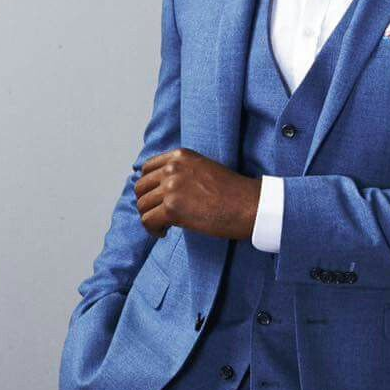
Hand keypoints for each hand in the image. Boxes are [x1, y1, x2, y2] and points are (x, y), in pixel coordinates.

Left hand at [134, 148, 261, 240]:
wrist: (249, 205)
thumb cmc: (233, 192)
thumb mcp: (204, 168)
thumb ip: (182, 172)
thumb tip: (161, 189)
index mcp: (181, 156)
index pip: (147, 169)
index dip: (149, 187)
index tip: (157, 199)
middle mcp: (173, 168)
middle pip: (141, 187)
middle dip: (147, 203)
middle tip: (160, 215)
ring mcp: (171, 187)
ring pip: (142, 205)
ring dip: (151, 218)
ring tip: (164, 226)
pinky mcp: (172, 208)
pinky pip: (148, 221)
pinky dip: (153, 230)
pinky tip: (165, 233)